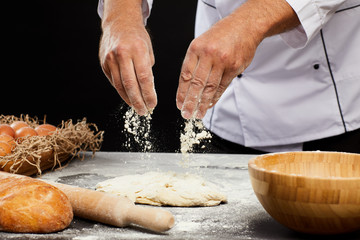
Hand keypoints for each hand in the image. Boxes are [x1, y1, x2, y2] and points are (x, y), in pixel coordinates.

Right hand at [99, 15, 156, 115]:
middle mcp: (122, 54)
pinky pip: (114, 81)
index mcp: (137, 50)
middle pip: (130, 84)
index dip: (149, 94)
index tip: (153, 104)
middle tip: (144, 112)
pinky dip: (122, 92)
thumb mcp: (148, 50)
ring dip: (129, 99)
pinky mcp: (104, 63)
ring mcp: (110, 58)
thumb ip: (147, 69)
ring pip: (120, 85)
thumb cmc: (137, 38)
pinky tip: (128, 98)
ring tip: (137, 108)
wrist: (119, 23)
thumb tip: (147, 91)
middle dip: (138, 101)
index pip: (144, 78)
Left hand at [176, 0, 299, 118]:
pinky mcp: (234, 67)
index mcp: (196, 48)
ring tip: (198, 114)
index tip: (179, 104)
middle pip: (196, 84)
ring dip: (203, 103)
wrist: (245, 26)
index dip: (181, 92)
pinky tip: (210, 104)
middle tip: (186, 114)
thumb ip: (195, 62)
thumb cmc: (222, 35)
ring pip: (209, 87)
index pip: (185, 75)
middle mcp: (208, 54)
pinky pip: (222, 86)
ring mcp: (222, 61)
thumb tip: (186, 86)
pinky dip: (215, 97)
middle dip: (190, 102)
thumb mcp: (202, 42)